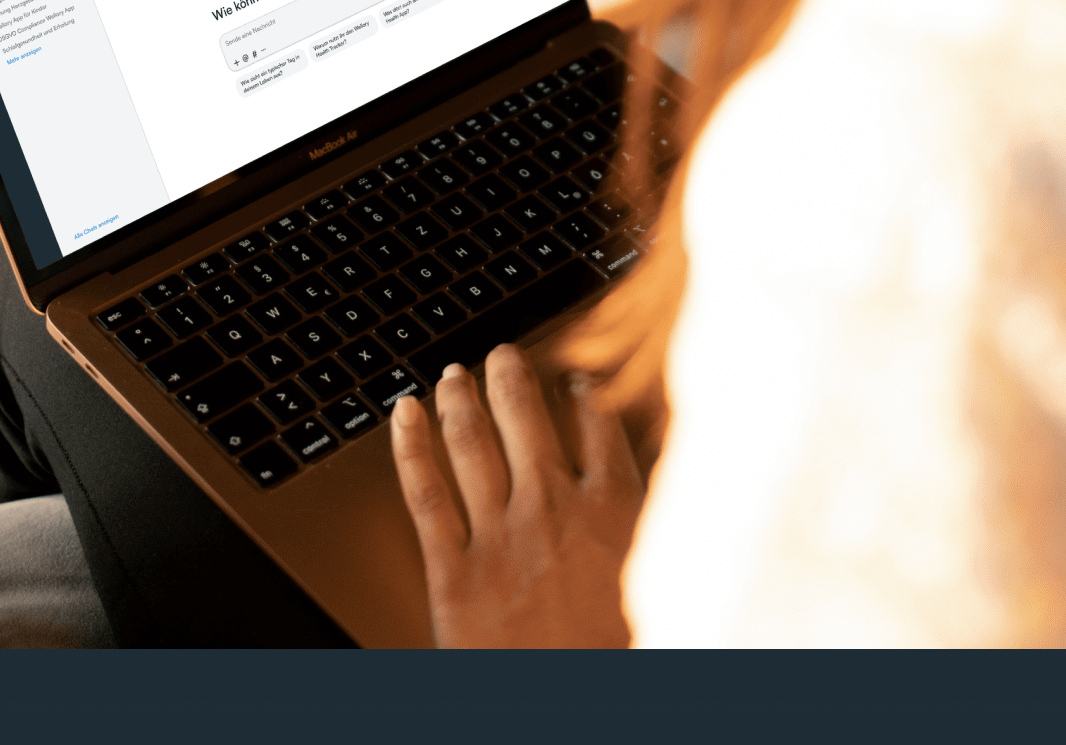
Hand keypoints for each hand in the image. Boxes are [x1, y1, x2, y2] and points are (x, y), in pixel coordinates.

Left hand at [388, 345, 644, 647]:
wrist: (574, 713)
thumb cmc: (620, 656)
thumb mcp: (658, 577)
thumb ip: (649, 525)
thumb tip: (661, 489)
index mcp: (614, 510)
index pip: (598, 428)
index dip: (583, 397)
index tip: (574, 381)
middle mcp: (555, 508)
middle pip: (526, 419)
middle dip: (510, 378)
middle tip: (499, 356)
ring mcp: (501, 535)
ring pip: (472, 442)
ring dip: (460, 399)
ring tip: (453, 375)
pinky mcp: (454, 569)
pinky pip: (425, 492)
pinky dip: (410, 445)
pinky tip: (403, 412)